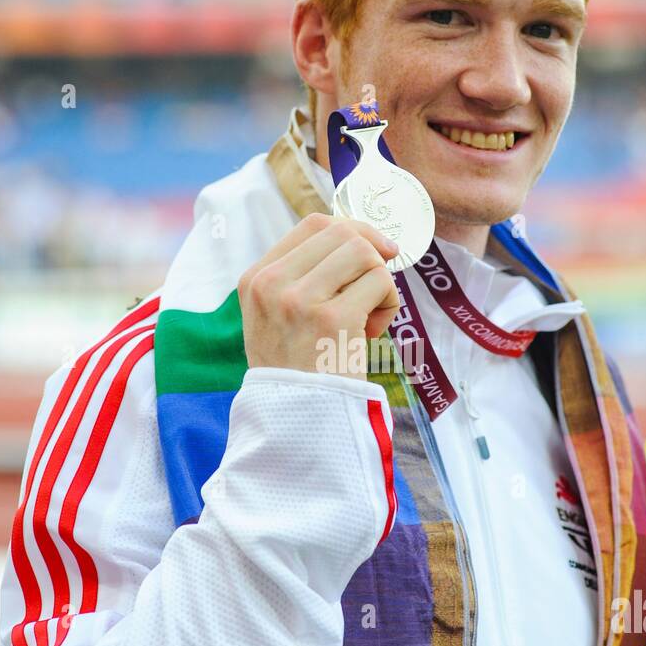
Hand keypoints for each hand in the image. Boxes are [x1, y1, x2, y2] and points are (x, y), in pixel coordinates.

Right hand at [237, 213, 400, 379]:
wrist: (297, 420)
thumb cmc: (299, 369)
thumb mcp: (281, 317)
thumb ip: (306, 276)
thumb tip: (365, 237)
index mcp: (256, 278)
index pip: (313, 225)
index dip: (354, 230)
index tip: (375, 253)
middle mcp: (272, 283)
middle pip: (342, 233)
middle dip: (371, 257)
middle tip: (373, 292)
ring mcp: (299, 299)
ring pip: (363, 253)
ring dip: (379, 282)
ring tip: (367, 317)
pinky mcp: (331, 318)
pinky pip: (380, 282)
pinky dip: (388, 305)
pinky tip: (370, 333)